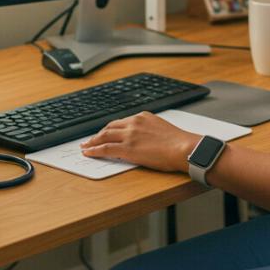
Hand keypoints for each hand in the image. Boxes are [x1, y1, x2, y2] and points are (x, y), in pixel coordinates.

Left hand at [80, 112, 199, 172]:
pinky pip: (105, 148)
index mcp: (143, 117)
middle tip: (91, 140)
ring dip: (93, 142)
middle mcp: (134, 122)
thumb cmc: (179, 143)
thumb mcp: (162, 129)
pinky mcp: (127, 148)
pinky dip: (94, 150)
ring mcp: (129, 135)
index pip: (121, 122)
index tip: (105, 133)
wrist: (183, 148)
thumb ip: (149, 131)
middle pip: (110, 127)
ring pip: (104, 136)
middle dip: (98, 134)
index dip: (110, 129)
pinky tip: (88, 153)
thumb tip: (143, 140)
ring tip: (86, 146)